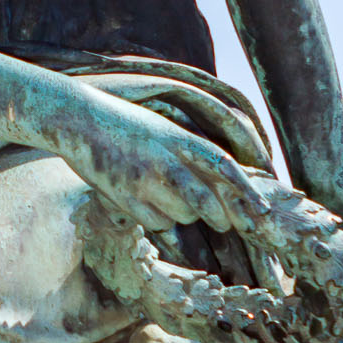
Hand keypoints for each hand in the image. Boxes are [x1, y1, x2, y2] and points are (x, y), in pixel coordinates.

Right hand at [40, 87, 275, 246]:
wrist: (80, 120)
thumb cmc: (126, 126)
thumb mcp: (165, 131)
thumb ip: (192, 153)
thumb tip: (225, 181)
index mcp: (180, 139)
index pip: (225, 168)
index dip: (247, 192)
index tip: (263, 211)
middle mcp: (166, 160)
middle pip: (208, 203)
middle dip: (221, 217)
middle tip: (224, 222)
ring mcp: (144, 181)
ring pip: (183, 216)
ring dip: (182, 213)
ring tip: (163, 193)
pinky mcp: (125, 199)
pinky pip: (157, 223)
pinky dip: (157, 218)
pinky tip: (142, 199)